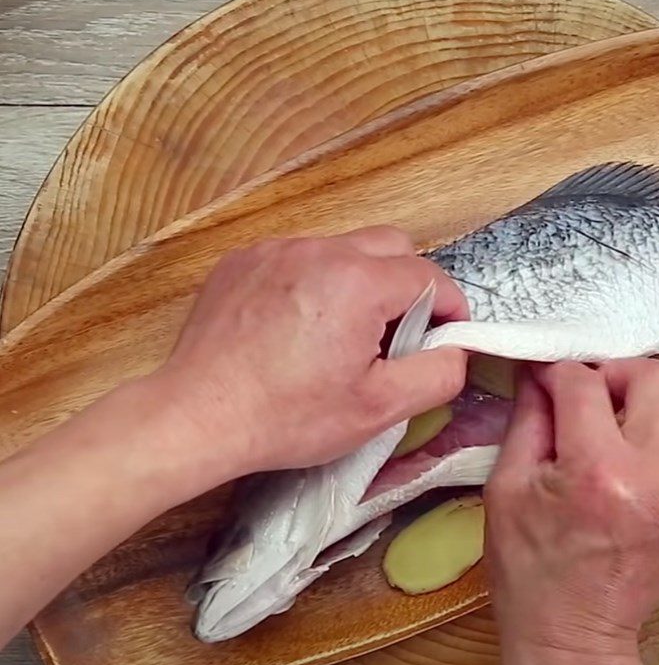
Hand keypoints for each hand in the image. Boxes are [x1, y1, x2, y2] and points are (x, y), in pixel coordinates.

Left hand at [152, 226, 468, 477]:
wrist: (196, 416)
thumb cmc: (287, 417)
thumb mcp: (378, 409)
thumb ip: (437, 374)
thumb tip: (456, 351)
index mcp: (357, 282)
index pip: (429, 276)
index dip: (449, 308)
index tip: (445, 338)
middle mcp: (318, 250)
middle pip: (392, 247)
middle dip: (409, 285)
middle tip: (397, 335)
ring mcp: (274, 250)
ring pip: (344, 249)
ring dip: (361, 283)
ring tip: (343, 335)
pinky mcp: (243, 260)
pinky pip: (299, 257)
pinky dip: (315, 283)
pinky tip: (298, 328)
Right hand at [484, 358, 658, 659]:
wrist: (574, 633)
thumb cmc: (528, 565)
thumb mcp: (505, 487)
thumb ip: (526, 419)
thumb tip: (537, 372)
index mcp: (597, 472)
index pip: (583, 385)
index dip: (556, 373)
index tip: (544, 380)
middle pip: (657, 377)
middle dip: (614, 373)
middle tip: (589, 395)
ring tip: (629, 416)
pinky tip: (653, 444)